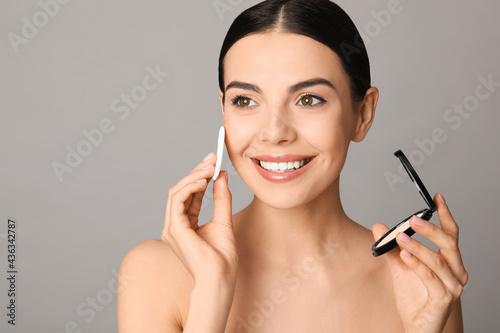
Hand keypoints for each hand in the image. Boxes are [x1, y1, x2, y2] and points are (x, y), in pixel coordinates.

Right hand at [162, 152, 237, 285]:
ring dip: (193, 176)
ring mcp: (171, 228)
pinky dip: (189, 187)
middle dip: (196, 172)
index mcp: (184, 225)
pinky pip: (177, 199)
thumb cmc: (222, 259)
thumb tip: (221, 176)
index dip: (199, 176)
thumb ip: (221, 198)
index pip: (188, 195)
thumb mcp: (224, 221)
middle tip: (212, 158)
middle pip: (180, 190)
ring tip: (210, 167)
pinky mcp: (174, 229)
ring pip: (176, 192)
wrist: (220, 278)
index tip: (213, 161)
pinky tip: (204, 179)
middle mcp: (174, 226)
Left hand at [372, 193, 467, 332]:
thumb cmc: (414, 297)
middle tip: (413, 219)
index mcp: (450, 262)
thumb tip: (378, 227)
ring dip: (419, 247)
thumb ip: (391, 247)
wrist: (417, 326)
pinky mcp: (443, 300)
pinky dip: (418, 265)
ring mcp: (452, 288)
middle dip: (431, 229)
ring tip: (401, 237)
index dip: (445, 215)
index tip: (436, 198)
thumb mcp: (400, 267)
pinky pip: (431, 279)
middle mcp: (456, 273)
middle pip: (449, 244)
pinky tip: (404, 256)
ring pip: (439, 261)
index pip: (451, 235)